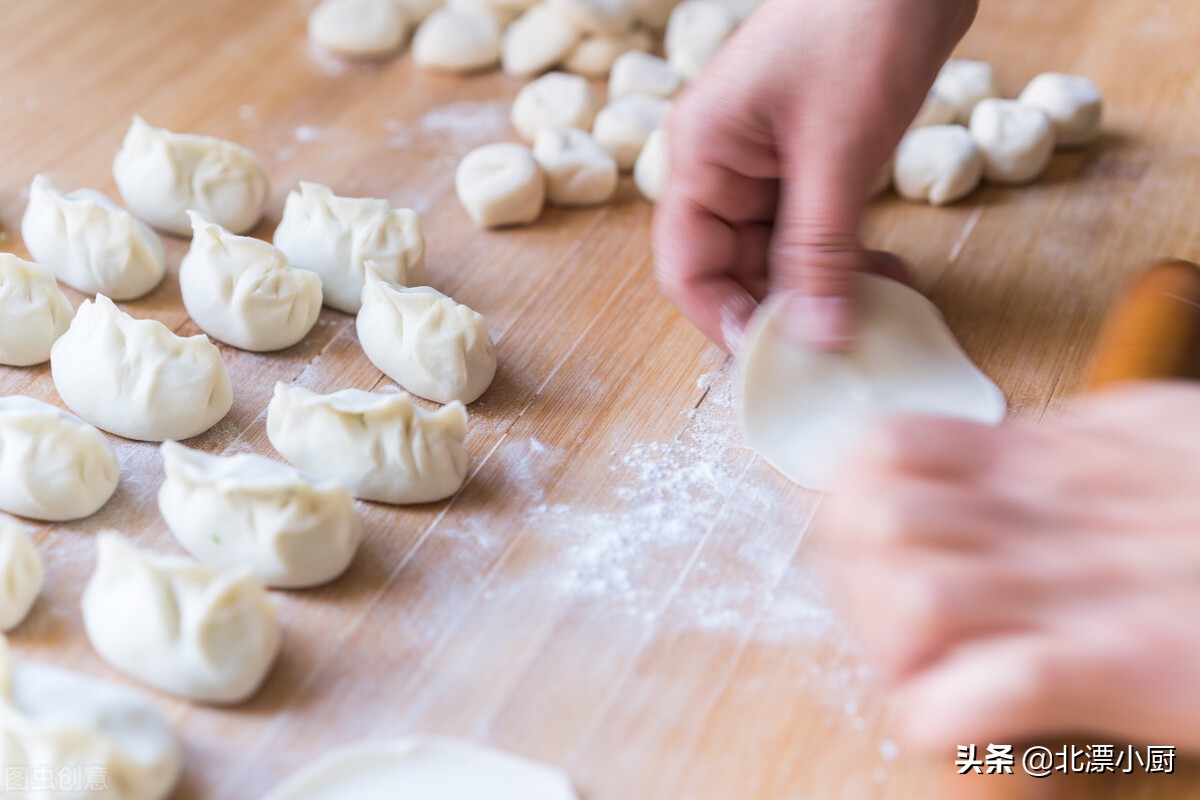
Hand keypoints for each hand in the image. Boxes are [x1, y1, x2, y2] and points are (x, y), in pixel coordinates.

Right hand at [654, 0, 976, 351]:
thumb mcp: (838, 150)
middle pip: (732, 267)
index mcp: (702, 155)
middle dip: (782, 309)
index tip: (775, 357)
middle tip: (837, 343)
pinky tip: (886, 276)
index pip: (686, 266)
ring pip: (778, 254)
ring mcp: (768, 162)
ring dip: (822, 288)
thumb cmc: (859, 23)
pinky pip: (815, 230)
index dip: (723, 317)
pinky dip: (846, 258)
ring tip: (875, 312)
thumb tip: (817, 334)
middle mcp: (725, 164)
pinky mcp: (811, 158)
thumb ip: (820, 249)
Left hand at [822, 383, 1199, 750]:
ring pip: (906, 598)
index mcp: (1043, 457)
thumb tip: (999, 451)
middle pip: (869, 523)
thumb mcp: (1154, 434)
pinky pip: (978, 692)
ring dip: (894, 648)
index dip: (843, 506)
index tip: (866, 551)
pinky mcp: (1120, 667)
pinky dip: (946, 718)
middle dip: (854, 583)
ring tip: (931, 674)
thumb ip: (1066, 443)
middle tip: (890, 627)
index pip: (875, 452)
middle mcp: (1042, 514)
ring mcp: (1077, 591)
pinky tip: (970, 724)